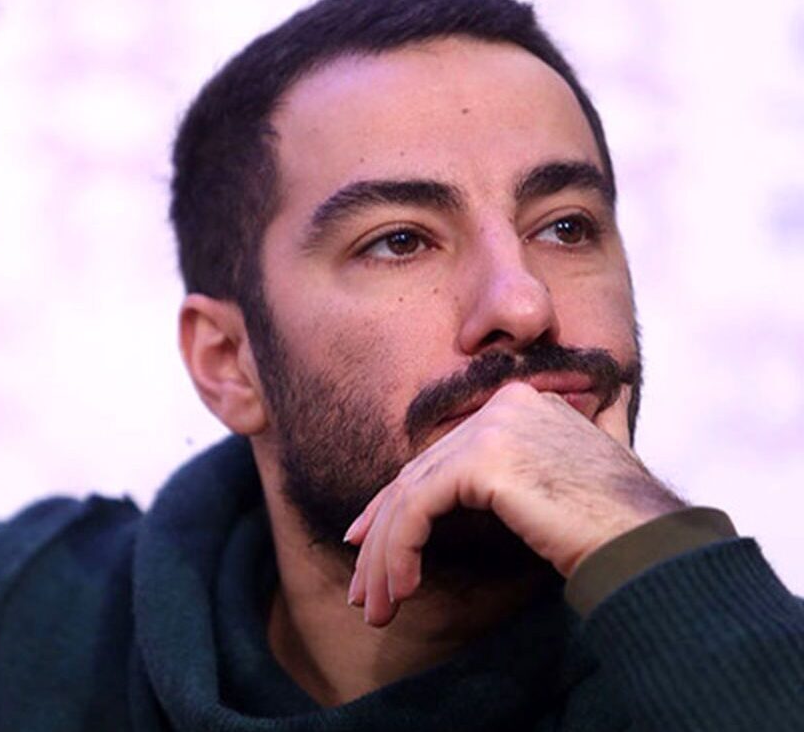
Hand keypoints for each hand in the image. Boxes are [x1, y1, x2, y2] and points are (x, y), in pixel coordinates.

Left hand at [343, 381, 683, 626]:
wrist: (648, 543)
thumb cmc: (610, 529)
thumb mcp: (550, 488)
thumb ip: (509, 477)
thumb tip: (456, 495)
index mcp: (518, 405)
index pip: (438, 458)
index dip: (395, 502)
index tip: (367, 542)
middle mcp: (502, 406)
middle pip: (419, 475)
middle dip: (383, 537)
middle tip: (364, 589)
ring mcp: (493, 428)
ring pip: (411, 495)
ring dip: (385, 557)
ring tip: (376, 607)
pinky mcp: (484, 460)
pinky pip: (418, 508)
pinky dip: (400, 550)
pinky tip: (401, 588)